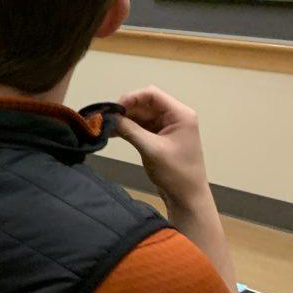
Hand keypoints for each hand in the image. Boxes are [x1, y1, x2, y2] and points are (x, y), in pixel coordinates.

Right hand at [116, 86, 211, 210]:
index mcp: (180, 114)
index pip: (151, 94)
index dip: (131, 98)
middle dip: (125, 110)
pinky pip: (141, 126)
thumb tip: (110, 118)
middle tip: (106, 119)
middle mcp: (174, 116)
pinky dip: (127, 128)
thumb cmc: (175, 173)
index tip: (114, 109)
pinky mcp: (159, 136)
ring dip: (124, 119)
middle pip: (145, 103)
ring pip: (140, 114)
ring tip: (106, 127)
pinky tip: (112, 133)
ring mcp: (167, 126)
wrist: (187, 197)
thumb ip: (130, 130)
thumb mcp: (151, 149)